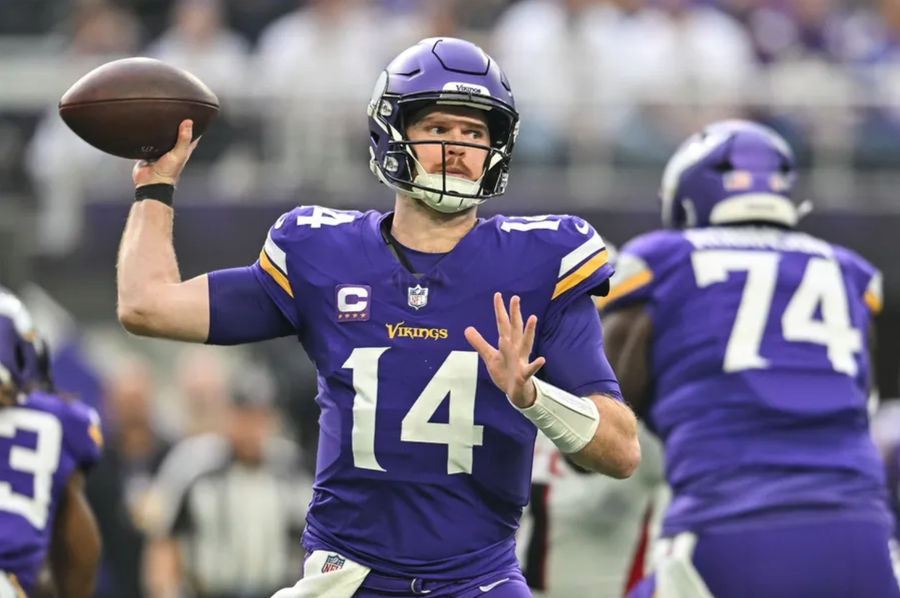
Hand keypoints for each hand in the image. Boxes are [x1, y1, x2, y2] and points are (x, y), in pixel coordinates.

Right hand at [132, 119, 198, 186]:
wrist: (150, 181)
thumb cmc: (167, 172)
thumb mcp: (179, 153)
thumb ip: (183, 139)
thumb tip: (188, 122)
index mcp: (183, 150)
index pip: (192, 136)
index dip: (195, 127)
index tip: (195, 116)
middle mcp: (172, 149)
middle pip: (176, 134)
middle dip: (176, 125)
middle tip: (175, 113)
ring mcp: (160, 150)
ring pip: (162, 137)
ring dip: (161, 130)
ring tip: (159, 116)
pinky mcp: (148, 152)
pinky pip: (148, 141)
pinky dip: (148, 135)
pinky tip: (146, 128)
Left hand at [465, 293, 545, 408]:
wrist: (515, 392)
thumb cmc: (505, 372)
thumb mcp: (490, 356)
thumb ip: (479, 343)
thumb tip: (467, 329)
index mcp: (507, 344)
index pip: (503, 324)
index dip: (499, 310)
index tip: (497, 295)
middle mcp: (516, 349)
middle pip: (515, 328)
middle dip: (515, 314)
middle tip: (515, 297)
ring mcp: (521, 360)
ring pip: (526, 343)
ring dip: (529, 331)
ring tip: (533, 318)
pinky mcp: (524, 375)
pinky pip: (530, 369)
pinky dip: (536, 365)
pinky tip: (542, 360)